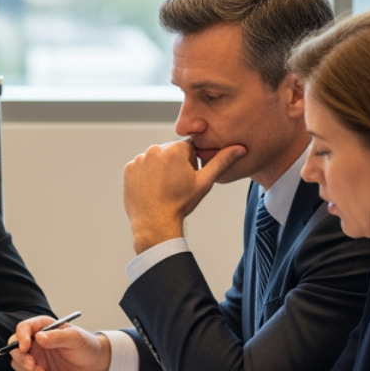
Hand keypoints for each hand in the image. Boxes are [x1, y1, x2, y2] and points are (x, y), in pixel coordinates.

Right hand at [8, 316, 109, 370]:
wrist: (94, 363)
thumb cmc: (86, 345)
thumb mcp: (75, 338)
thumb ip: (57, 336)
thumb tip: (39, 337)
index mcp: (42, 327)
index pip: (23, 328)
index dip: (21, 338)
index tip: (25, 348)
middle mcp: (35, 341)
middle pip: (15, 348)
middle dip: (22, 359)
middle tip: (34, 367)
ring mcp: (36, 357)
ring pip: (18, 364)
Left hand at [123, 139, 247, 252]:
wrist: (154, 223)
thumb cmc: (181, 203)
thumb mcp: (204, 182)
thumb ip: (221, 161)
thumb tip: (241, 148)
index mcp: (175, 149)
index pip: (189, 147)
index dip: (191, 162)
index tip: (187, 178)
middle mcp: (155, 149)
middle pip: (171, 151)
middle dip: (175, 164)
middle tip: (176, 185)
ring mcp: (140, 159)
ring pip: (156, 159)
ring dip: (160, 168)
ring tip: (164, 188)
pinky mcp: (129, 168)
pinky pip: (141, 166)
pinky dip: (146, 175)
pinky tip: (152, 189)